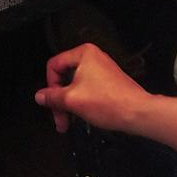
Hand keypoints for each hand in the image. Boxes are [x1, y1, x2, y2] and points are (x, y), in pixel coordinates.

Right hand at [34, 42, 154, 133]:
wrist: (138, 113)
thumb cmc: (107, 102)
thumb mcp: (72, 100)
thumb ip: (52, 97)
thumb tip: (39, 96)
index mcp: (83, 54)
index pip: (54, 65)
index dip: (50, 86)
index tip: (52, 103)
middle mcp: (93, 57)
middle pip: (64, 76)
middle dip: (59, 100)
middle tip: (60, 119)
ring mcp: (101, 70)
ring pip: (75, 85)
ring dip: (69, 104)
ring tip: (70, 122)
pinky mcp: (108, 82)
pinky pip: (86, 89)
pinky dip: (81, 102)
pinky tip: (82, 116)